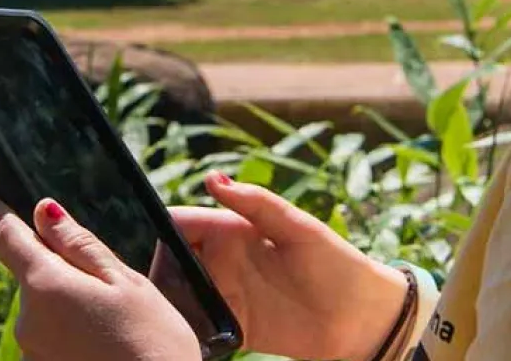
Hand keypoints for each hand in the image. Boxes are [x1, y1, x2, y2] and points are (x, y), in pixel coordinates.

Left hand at [0, 182, 200, 360]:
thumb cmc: (153, 343)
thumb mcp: (125, 283)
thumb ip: (79, 245)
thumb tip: (43, 210)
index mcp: (46, 285)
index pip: (2, 233)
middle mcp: (26, 320)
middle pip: (32, 273)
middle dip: (60, 267)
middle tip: (108, 283)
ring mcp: (30, 349)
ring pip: (45, 307)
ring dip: (70, 303)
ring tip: (115, 322)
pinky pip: (51, 336)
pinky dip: (73, 331)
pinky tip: (106, 344)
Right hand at [170, 173, 410, 360]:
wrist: (364, 317)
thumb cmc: (336, 262)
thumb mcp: (298, 227)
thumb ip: (256, 203)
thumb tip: (213, 179)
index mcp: (232, 230)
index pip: (181, 225)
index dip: (160, 232)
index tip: (146, 243)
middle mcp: (223, 262)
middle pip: (171, 263)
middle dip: (157, 272)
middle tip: (147, 287)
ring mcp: (227, 296)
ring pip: (180, 296)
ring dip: (168, 302)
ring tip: (159, 312)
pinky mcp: (234, 328)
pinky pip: (200, 328)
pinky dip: (187, 329)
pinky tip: (181, 332)